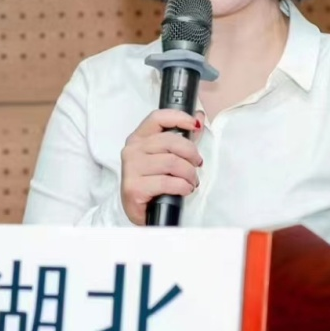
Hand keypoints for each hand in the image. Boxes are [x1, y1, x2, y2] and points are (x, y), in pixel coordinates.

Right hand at [119, 109, 205, 224]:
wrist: (141, 212)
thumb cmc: (154, 183)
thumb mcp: (167, 157)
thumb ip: (183, 137)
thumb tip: (198, 117)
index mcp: (138, 138)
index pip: (158, 118)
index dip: (179, 118)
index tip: (195, 125)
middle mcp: (132, 150)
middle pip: (170, 141)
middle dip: (191, 154)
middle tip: (197, 164)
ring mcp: (131, 169)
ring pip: (172, 162)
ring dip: (189, 174)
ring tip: (191, 182)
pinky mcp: (134, 187)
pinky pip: (167, 182)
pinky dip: (183, 186)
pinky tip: (184, 190)